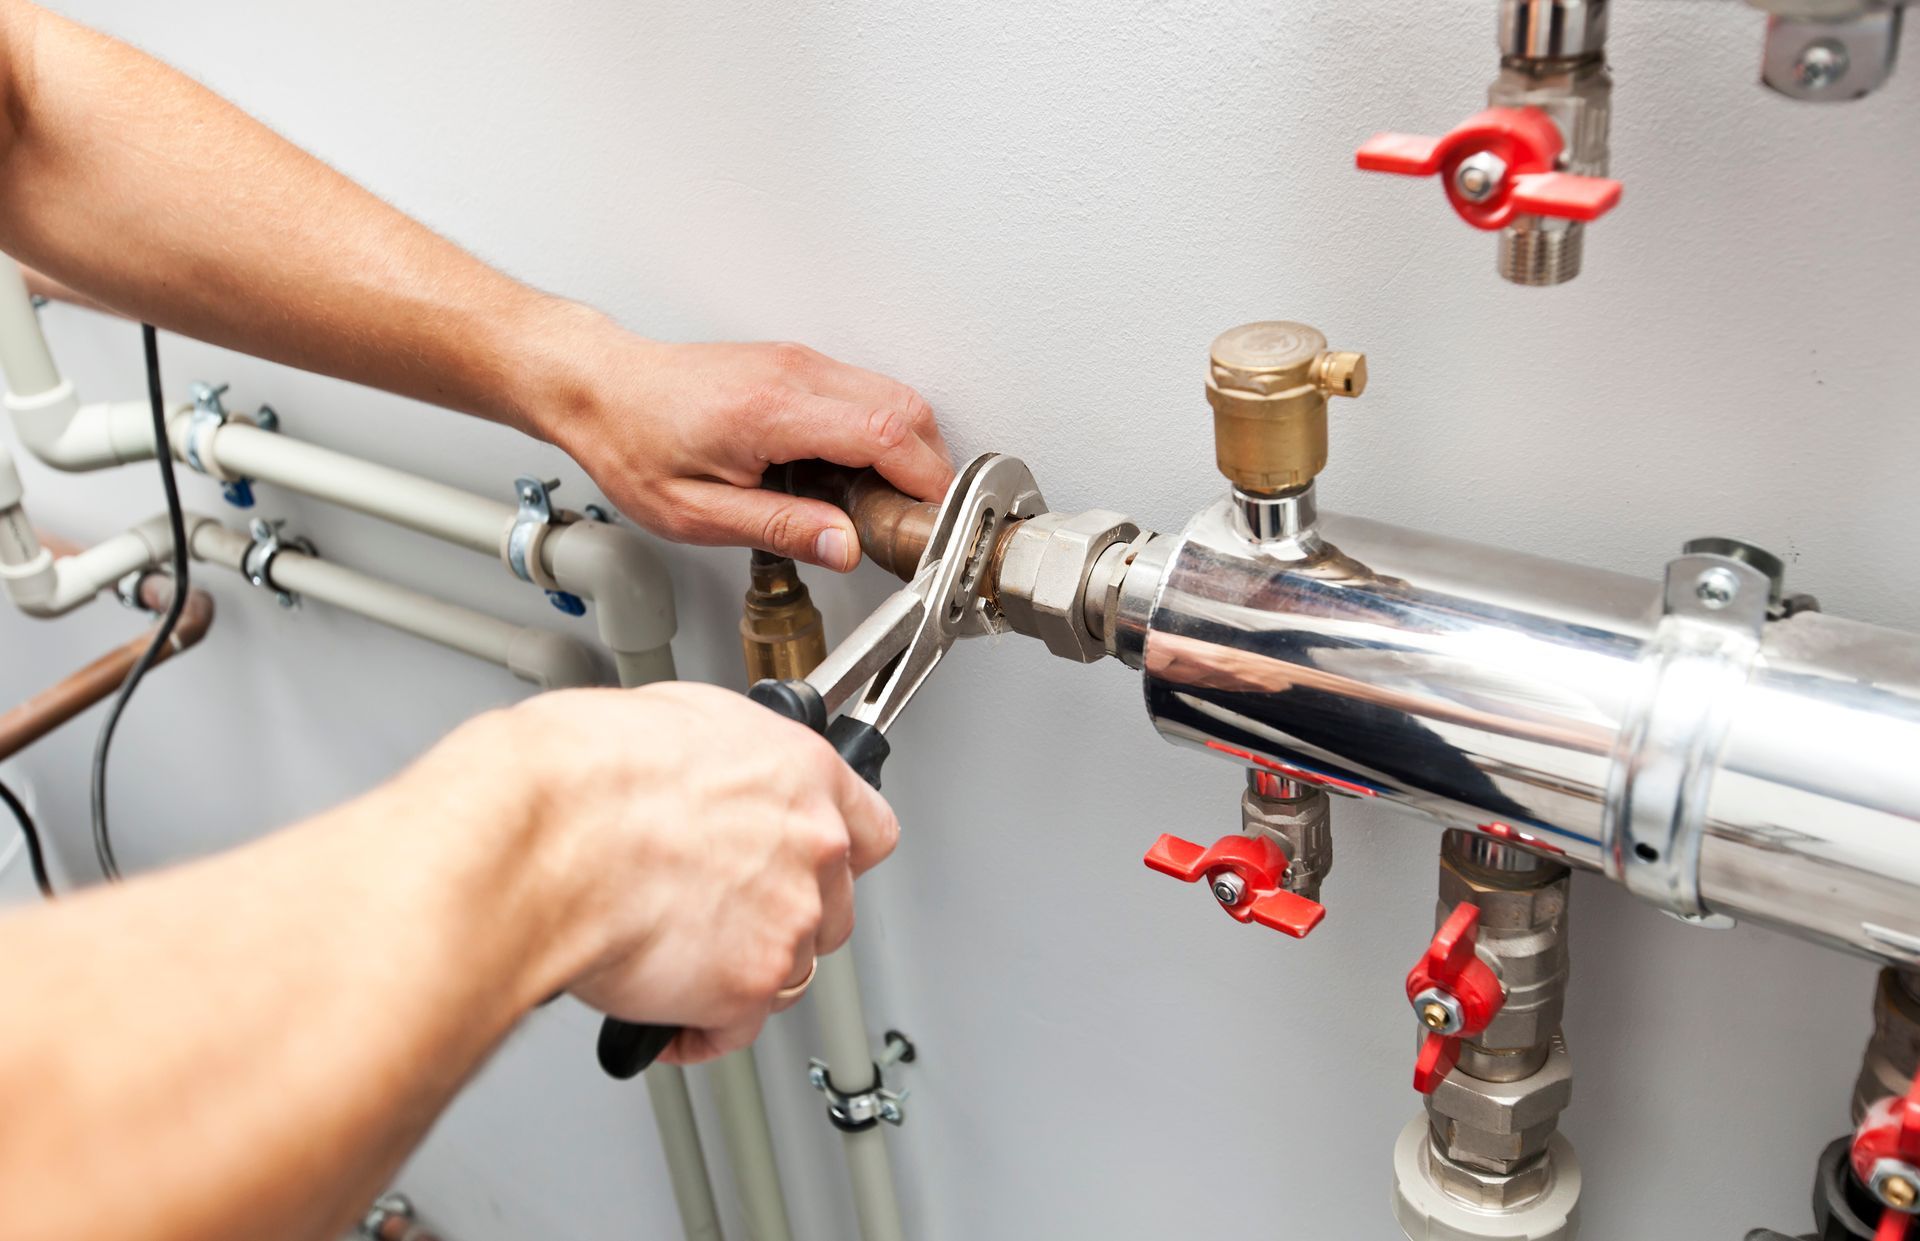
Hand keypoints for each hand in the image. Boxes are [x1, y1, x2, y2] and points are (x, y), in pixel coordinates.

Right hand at [439, 682, 898, 1062]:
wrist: (549, 834)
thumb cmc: (585, 772)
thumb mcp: (670, 720)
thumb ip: (718, 763)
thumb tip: (704, 779)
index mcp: (801, 772)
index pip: (869, 829)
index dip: (832, 857)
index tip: (809, 868)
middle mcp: (811, 845)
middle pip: (830, 908)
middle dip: (779, 919)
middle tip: (721, 915)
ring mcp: (787, 918)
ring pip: (789, 971)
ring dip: (742, 973)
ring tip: (677, 961)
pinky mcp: (746, 986)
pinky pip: (736, 1029)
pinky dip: (700, 1031)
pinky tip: (663, 1014)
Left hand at [535, 318, 952, 571]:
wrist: (600, 388)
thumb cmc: (634, 443)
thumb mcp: (698, 513)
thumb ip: (781, 528)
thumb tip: (844, 546)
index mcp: (771, 410)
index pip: (885, 432)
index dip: (925, 479)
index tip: (932, 519)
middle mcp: (793, 373)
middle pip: (907, 407)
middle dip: (930, 467)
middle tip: (916, 520)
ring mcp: (799, 361)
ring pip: (894, 395)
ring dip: (910, 449)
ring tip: (886, 504)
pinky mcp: (797, 364)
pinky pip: (867, 391)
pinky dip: (884, 432)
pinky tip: (858, 473)